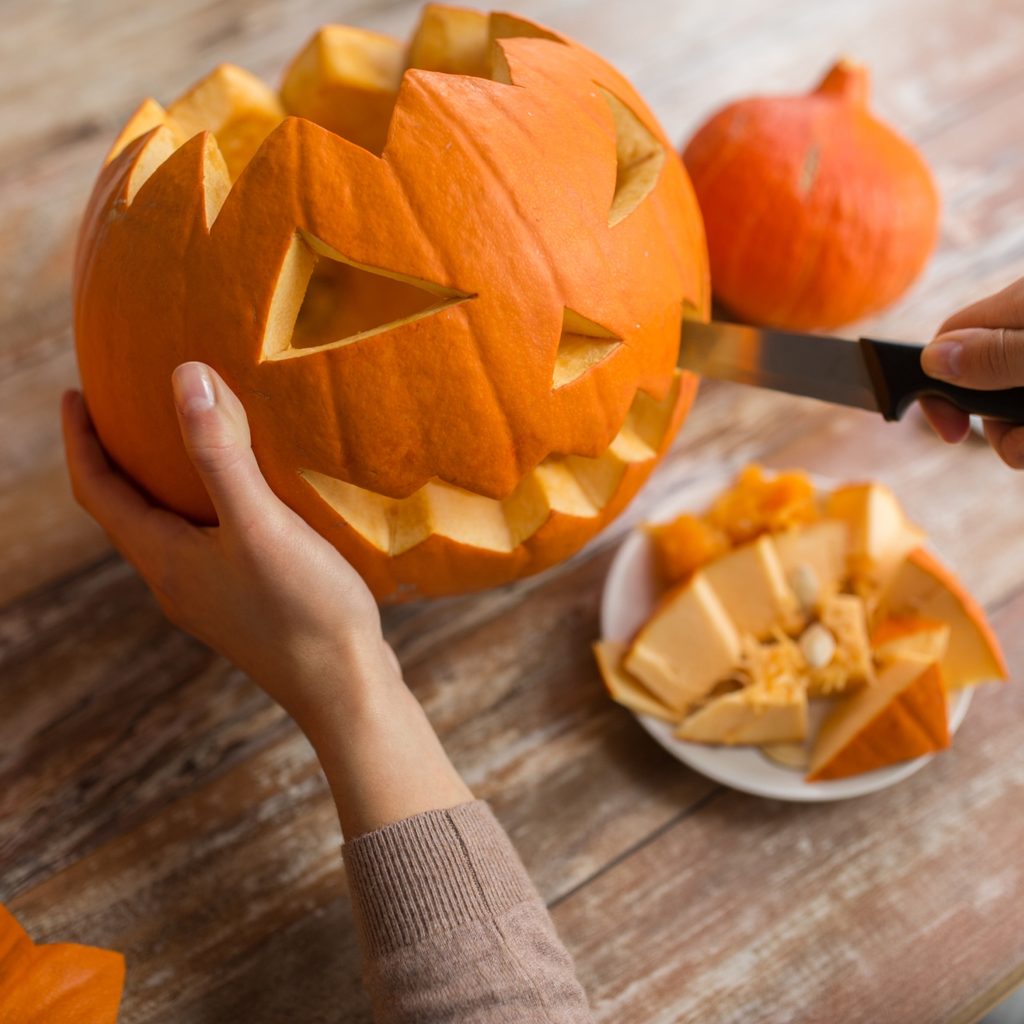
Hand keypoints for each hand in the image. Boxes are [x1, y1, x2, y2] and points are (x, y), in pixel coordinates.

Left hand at [62, 362, 397, 736]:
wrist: (345, 689)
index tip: (73, 393)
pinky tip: (238, 502)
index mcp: (163, 559)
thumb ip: (220, 454)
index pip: (97, 490)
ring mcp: (207, 599)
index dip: (80, 439)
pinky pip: (199, 545)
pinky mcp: (242, 606)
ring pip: (161, 531)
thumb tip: (184, 377)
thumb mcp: (260, 525)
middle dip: (112, 459)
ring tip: (172, 448)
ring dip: (154, 486)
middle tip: (118, 411)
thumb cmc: (305, 609)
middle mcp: (173, 582)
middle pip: (123, 512)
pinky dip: (197, 509)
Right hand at [920, 276, 1023, 467]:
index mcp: (1019, 304)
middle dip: (998, 425)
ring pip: (1018, 400)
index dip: (938, 388)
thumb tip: (931, 357)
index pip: (950, 340)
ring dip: (1023, 435)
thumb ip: (997, 353)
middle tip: (1022, 448)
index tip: (953, 434)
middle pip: (985, 379)